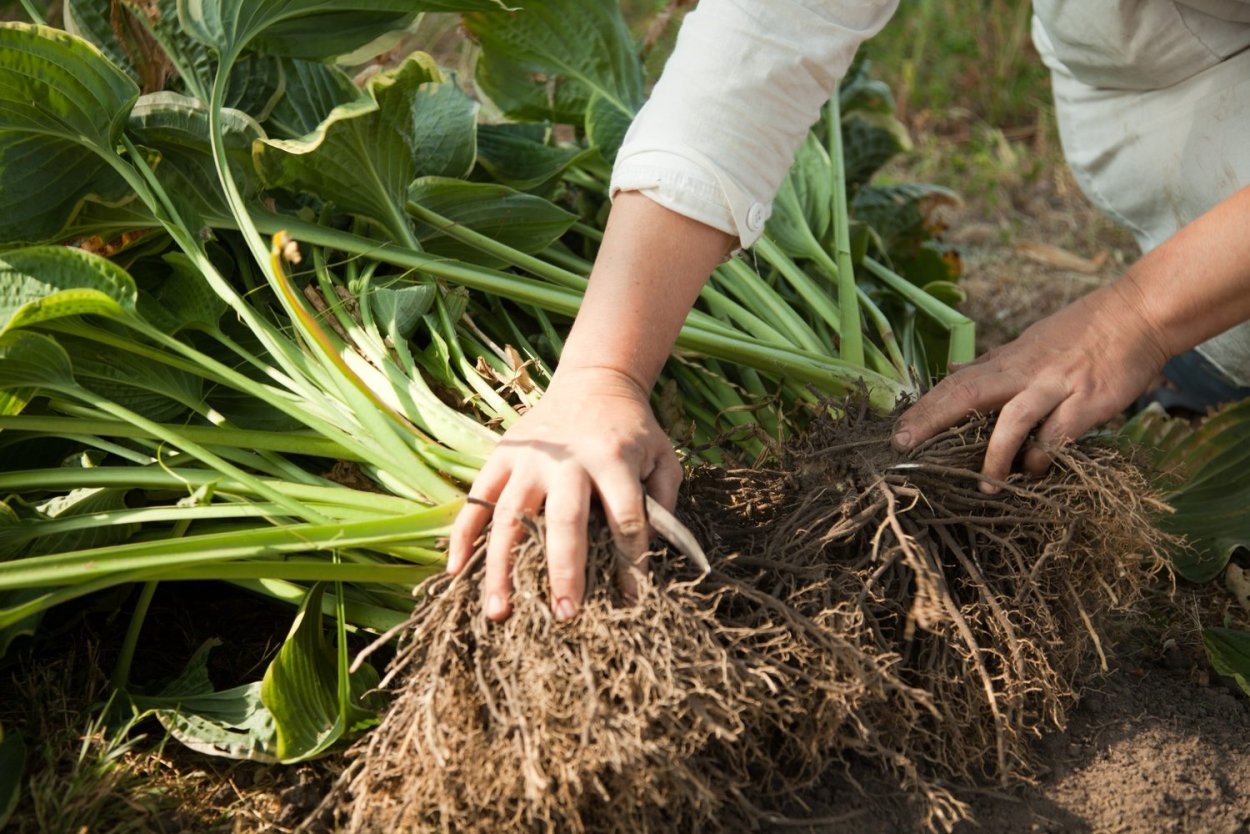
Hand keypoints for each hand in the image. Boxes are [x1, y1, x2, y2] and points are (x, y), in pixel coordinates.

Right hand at [447, 366, 681, 621]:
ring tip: (498, 613)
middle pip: (564, 520)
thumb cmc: (633, 431)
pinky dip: (463, 535)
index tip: (631, 600)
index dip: (632, 561)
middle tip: (565, 615)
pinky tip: (456, 572)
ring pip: (510, 517)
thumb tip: (653, 555)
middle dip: (564, 571)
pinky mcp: (502, 455)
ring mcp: (528, 458)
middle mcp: (567, 459)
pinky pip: (477, 499)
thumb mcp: (663, 457)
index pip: (625, 517)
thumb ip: (663, 502)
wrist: (595, 382)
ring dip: (501, 567)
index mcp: (613, 458)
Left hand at [893, 280, 1169, 489]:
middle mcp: (1023, 372)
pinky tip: (1037, 470)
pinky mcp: (1088, 402)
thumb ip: (989, 362)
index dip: (923, 408)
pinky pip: (1058, 435)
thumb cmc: (1080, 331)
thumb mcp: (1027, 342)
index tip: (895, 433)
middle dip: (932, 420)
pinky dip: (1044, 456)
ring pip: (1012, 420)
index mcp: (1006, 361)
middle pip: (966, 394)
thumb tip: (950, 369)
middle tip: (904, 445)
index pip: (954, 384)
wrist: (1138, 314)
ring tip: (987, 487)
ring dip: (995, 457)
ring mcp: (1055, 386)